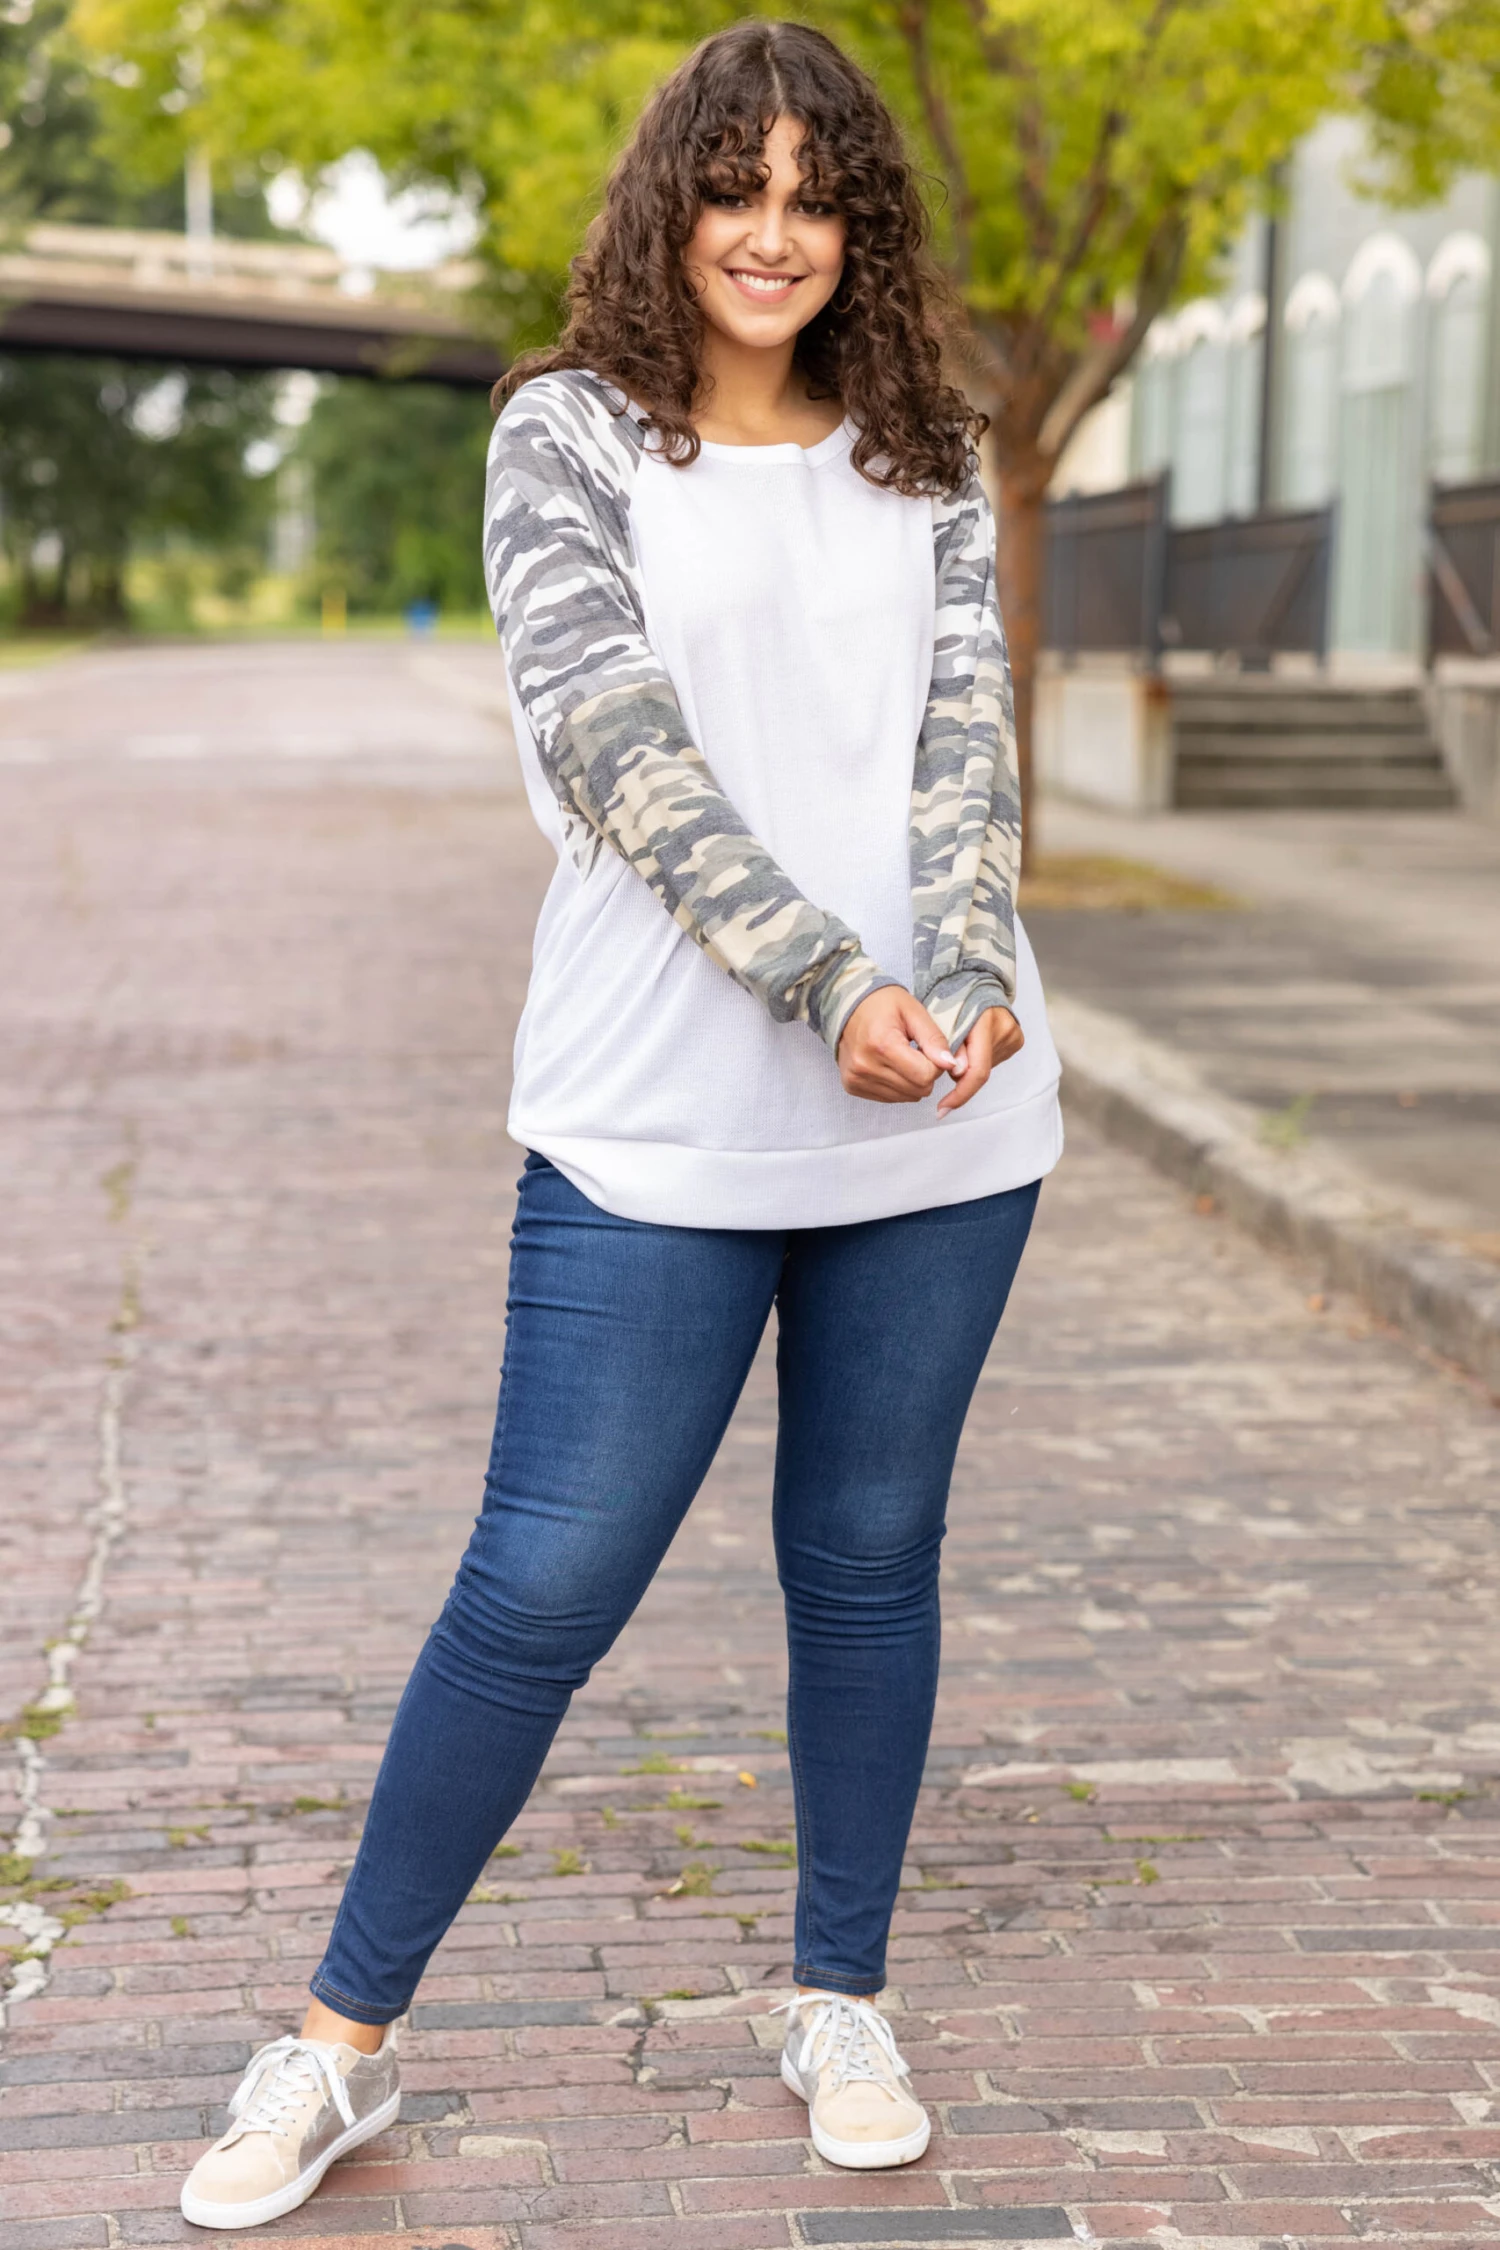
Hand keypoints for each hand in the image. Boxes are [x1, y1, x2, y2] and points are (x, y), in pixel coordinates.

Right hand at [837, 987, 959, 1104]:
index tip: (929, 1049)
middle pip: (917, 1090)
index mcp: (882, 1044)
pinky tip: (890, 1066)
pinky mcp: (852, 1086)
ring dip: (912, 1081)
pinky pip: (890, 1098)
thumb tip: (951, 1065)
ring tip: (902, 1057)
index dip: (936, 1065)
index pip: (925, 1075)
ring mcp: (857, 1078)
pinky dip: (897, 1085)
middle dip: (925, 1074)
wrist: (848, 1006)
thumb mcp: (914, 1011)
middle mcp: (866, 1066)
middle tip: (916, 1053)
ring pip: (906, 1097)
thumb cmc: (882, 1004)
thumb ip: (934, 1039)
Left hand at [935, 1006, 1023, 1117]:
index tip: (943, 1109)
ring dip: (969, 1065)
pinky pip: (991, 1059)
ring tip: (962, 1045)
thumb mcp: (941, 1021)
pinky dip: (978, 1058)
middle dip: (960, 1075)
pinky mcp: (1017, 1040)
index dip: (960, 1094)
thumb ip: (949, 1048)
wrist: (975, 982)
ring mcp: (1014, 1036)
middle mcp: (1005, 1030)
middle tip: (947, 1063)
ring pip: (985, 1066)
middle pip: (980, 1070)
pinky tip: (973, 1045)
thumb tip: (958, 1074)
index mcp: (986, 1022)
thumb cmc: (953, 1000)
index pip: (977, 1070)